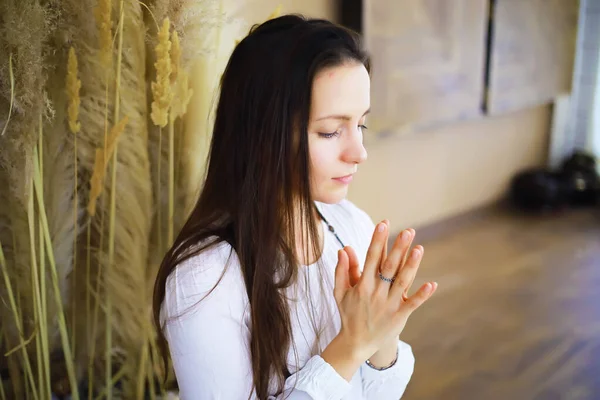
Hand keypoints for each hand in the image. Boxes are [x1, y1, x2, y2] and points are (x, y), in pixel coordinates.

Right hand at [332, 220, 436, 361]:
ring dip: (412, 265)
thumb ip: (342, 270)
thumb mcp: (340, 292)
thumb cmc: (349, 314)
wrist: (356, 344)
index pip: (371, 258)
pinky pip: (412, 304)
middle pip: (389, 266)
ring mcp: (389, 304)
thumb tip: (344, 248)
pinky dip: (422, 295)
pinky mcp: (399, 316)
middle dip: (398, 248)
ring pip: (402, 281)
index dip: (378, 240)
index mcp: (362, 285)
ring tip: (419, 249)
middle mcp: (376, 292)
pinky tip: (432, 285)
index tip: (384, 224)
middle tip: (408, 231)